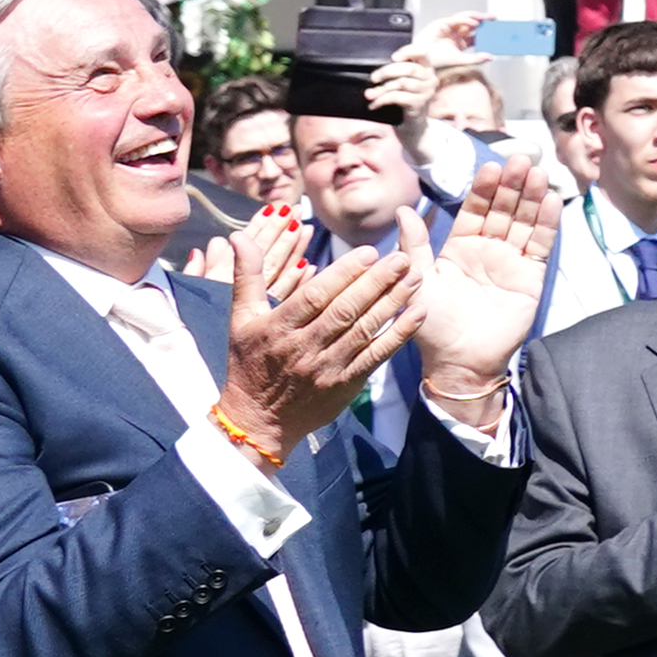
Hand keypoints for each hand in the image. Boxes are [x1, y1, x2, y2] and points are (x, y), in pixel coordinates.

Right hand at [216, 212, 420, 465]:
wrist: (257, 421)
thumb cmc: (248, 363)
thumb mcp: (240, 319)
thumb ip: (246, 275)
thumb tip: (238, 235)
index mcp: (278, 329)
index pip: (316, 296)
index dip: (344, 274)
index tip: (370, 251)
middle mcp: (304, 348)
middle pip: (345, 311)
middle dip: (377, 282)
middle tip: (404, 257)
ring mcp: (327, 368)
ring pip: (365, 331)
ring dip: (394, 303)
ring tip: (416, 277)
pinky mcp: (346, 385)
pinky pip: (376, 356)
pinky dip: (399, 335)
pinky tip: (418, 313)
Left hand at [415, 151, 558, 413]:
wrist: (459, 361)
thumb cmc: (432, 326)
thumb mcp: (417, 281)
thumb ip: (414, 245)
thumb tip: (402, 209)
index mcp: (459, 247)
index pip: (474, 209)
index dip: (484, 188)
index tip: (491, 167)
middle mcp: (487, 248)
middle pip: (503, 209)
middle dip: (512, 185)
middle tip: (521, 160)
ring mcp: (511, 260)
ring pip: (524, 221)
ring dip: (533, 197)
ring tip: (539, 173)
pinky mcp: (531, 275)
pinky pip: (541, 244)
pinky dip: (548, 223)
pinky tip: (552, 202)